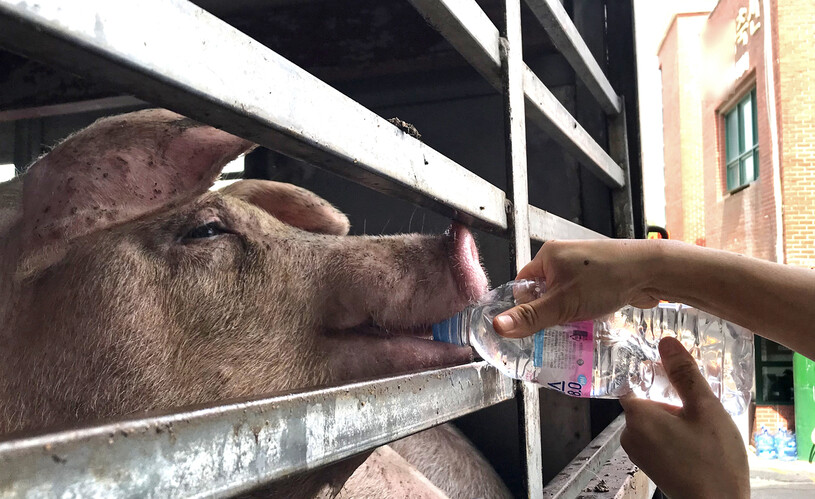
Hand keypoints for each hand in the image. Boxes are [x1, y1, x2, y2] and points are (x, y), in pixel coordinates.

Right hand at [493, 239, 658, 336]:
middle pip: (543, 293)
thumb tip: (497, 326)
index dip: (526, 307)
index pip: (522, 286)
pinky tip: (593, 318)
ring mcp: (582, 266)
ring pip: (564, 297)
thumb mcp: (562, 304)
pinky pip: (582, 296)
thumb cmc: (606, 280)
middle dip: (550, 313)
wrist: (651, 271)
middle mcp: (562, 257)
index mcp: (547, 256)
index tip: (537, 324)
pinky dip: (584, 309)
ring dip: (569, 313)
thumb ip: (530, 317)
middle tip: (559, 328)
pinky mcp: (599, 275)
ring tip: (577, 325)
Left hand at [620, 338, 748, 498]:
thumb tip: (666, 342)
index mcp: (637, 416)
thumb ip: (684, 374)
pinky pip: (657, 435)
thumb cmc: (713, 460)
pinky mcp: (650, 463)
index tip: (666, 363)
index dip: (649, 369)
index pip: (631, 379)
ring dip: (674, 413)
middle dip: (669, 394)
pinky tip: (696, 435)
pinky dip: (674, 430)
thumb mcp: (705, 409)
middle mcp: (629, 433)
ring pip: (653, 418)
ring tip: (701, 418)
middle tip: (696, 395)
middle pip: (645, 399)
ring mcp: (638, 451)